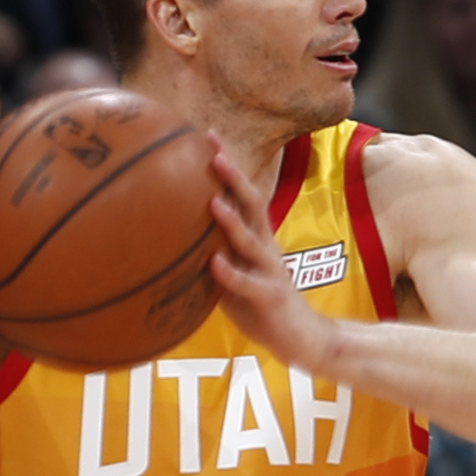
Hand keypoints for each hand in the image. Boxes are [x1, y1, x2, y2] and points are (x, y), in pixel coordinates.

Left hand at [205, 137, 338, 371]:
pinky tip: (213, 263)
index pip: (242, 194)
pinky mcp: (271, 297)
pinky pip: (248, 284)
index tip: (206, 135)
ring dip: (232, 220)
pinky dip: (230, 273)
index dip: (228, 165)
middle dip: (233, 175)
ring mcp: (271, 271)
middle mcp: (266, 248)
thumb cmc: (263, 307)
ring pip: (252, 240)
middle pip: (252, 203)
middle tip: (212, 149)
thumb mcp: (235, 274)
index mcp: (257, 239)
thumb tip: (169, 240)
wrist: (305, 340)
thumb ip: (211, 254)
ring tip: (213, 201)